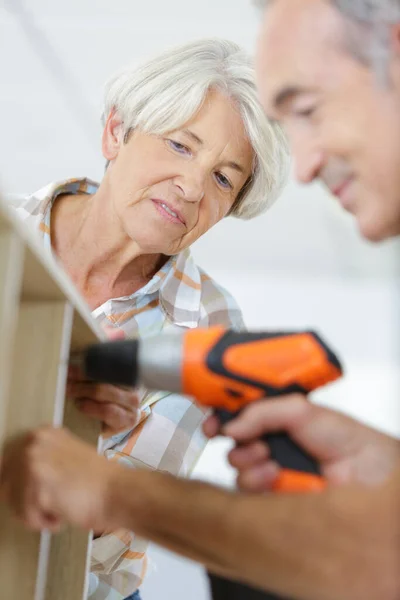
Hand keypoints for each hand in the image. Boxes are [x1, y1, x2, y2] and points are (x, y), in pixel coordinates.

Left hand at [0, 426, 121, 531]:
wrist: (118, 491)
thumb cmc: (98, 482)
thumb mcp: (67, 456)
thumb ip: (42, 459)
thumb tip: (13, 475)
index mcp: (42, 433)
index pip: (7, 463)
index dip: (16, 485)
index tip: (27, 495)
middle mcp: (33, 442)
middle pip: (5, 484)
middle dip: (24, 501)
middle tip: (48, 505)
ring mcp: (33, 461)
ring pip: (13, 502)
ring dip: (34, 514)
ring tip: (58, 509)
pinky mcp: (36, 484)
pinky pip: (25, 516)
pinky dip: (41, 523)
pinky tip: (60, 515)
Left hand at [68, 326, 139, 434]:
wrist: (104, 427)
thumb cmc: (101, 397)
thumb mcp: (102, 374)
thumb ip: (107, 352)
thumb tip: (116, 332)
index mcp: (131, 373)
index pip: (116, 360)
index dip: (94, 358)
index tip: (75, 358)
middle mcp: (136, 387)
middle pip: (108, 374)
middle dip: (83, 374)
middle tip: (65, 374)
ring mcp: (134, 405)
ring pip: (106, 391)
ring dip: (83, 390)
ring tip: (69, 390)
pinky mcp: (127, 421)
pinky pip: (108, 411)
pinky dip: (91, 407)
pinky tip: (80, 404)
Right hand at [203, 395, 399, 491]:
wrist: (371, 480)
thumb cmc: (351, 443)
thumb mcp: (305, 413)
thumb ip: (265, 412)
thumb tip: (232, 423)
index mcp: (280, 421)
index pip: (241, 414)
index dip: (222, 415)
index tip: (211, 419)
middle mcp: (274, 445)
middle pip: (234, 440)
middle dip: (234, 438)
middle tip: (241, 436)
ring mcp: (273, 472)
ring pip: (237, 466)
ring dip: (249, 460)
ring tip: (269, 457)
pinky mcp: (273, 498)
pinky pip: (247, 491)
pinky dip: (257, 481)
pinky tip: (275, 477)